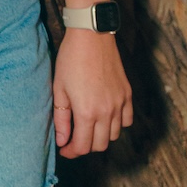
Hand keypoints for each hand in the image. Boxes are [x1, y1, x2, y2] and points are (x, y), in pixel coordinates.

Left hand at [51, 29, 132, 157]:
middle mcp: (107, 112)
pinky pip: (127, 120)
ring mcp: (120, 103)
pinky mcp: (127, 94)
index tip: (64, 149)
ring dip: (100, 136)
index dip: (72, 152)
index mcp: (87, 112)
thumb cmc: (71, 59)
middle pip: (99, 145)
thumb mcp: (59, 88)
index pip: (83, 146)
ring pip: (114, 135)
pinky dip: (117, 124)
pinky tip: (105, 116)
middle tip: (74, 138)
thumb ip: (61, 118)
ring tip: (88, 126)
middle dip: (85, 146)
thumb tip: (62, 141)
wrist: (91, 35)